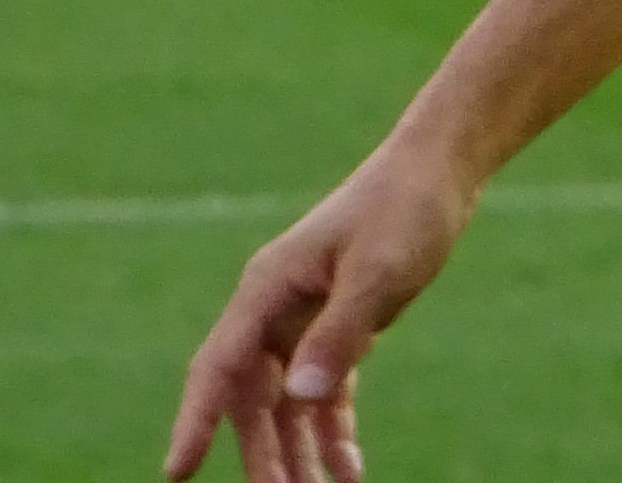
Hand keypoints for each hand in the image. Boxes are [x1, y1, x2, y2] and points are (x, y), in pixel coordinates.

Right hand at [164, 136, 475, 481]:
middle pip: (252, 398)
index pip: (219, 367)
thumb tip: (299, 395)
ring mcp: (305, 318)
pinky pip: (324, 390)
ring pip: (287, 403)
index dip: (196, 421)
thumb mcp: (379, 270)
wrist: (442, 168)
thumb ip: (340, 332)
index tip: (178, 472)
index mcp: (268, 289)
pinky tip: (349, 467)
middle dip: (262, 454)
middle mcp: (275, 308)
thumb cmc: (407, 208)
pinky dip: (333, 429)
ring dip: (297, 451)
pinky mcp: (338, 326)